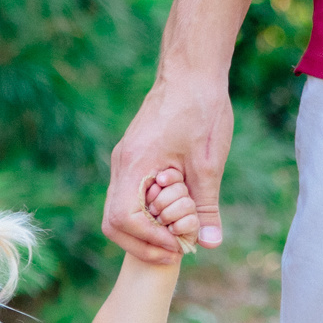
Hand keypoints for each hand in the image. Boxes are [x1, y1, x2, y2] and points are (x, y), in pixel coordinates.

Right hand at [105, 74, 233, 264]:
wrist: (191, 69)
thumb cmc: (201, 108)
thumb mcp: (209, 162)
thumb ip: (206, 205)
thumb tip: (208, 244)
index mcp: (134, 164)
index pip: (123, 219)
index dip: (149, 240)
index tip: (177, 246)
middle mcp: (122, 164)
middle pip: (113, 222)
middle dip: (141, 244)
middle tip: (174, 253)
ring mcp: (125, 161)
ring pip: (120, 211)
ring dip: (145, 230)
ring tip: (176, 236)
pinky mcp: (134, 157)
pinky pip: (131, 196)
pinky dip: (148, 213)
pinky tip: (174, 214)